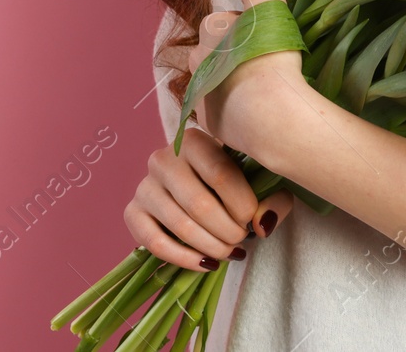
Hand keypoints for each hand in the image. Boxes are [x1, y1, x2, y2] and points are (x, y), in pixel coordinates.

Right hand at [123, 126, 292, 271]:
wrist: (199, 190)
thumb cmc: (232, 184)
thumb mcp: (258, 184)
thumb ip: (272, 200)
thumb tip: (262, 225)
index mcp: (194, 141)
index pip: (220, 174)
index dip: (242, 206)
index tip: (254, 220)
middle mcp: (162, 158)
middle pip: (199, 204)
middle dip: (228, 231)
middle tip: (241, 240)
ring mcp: (144, 186)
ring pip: (180, 225)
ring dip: (211, 247)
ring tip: (229, 252)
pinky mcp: (133, 212)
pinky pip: (154, 242)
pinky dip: (184, 259)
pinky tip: (206, 264)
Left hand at [189, 0, 305, 160]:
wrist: (272, 113)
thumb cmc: (272, 56)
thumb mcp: (271, 7)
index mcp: (210, 29)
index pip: (226, 21)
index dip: (247, 28)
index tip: (265, 40)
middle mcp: (198, 58)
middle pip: (217, 50)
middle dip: (234, 54)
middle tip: (263, 64)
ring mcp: (201, 90)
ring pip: (215, 79)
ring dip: (231, 80)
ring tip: (259, 89)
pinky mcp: (208, 119)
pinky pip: (218, 108)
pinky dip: (232, 107)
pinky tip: (252, 110)